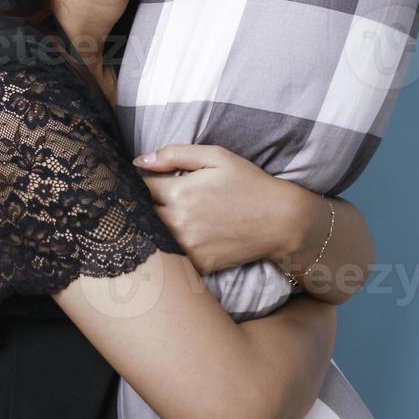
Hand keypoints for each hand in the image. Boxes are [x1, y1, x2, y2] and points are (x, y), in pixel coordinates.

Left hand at [132, 144, 300, 275]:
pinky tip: (175, 241)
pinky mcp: (197, 264)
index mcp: (179, 191)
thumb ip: (175, 154)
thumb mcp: (216, 156)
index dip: (137, 183)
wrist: (281, 220)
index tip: (142, 183)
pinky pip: (169, 259)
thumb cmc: (249, 183)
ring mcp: (186, 245)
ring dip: (150, 229)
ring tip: (160, 220)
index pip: (139, 186)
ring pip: (151, 238)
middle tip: (146, 203)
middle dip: (139, 207)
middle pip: (139, 215)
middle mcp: (178, 220)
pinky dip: (167, 250)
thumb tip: (139, 161)